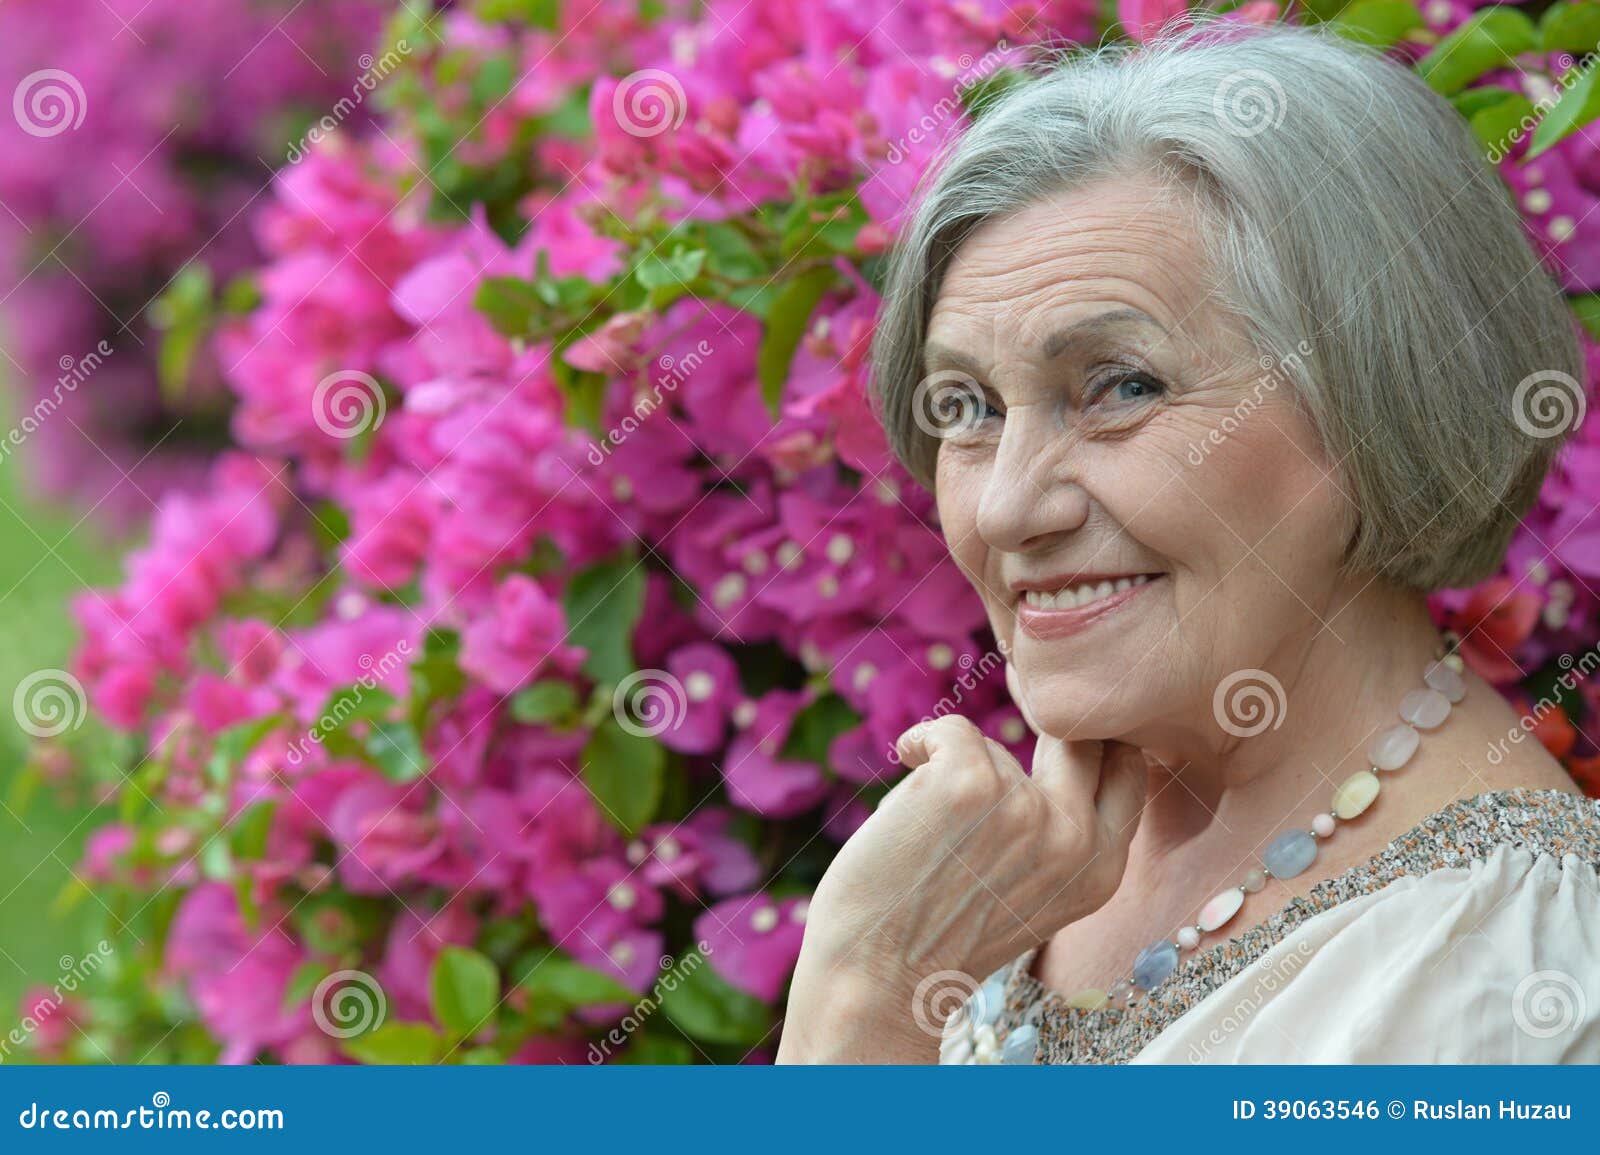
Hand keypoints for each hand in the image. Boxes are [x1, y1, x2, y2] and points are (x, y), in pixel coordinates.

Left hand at [777, 679, 1147, 1062]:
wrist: (876, 978)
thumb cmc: (942, 933)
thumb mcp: (1037, 893)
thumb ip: (1065, 832)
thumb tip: (1069, 744)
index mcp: (1102, 868)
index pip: (1127, 766)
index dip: (1091, 739)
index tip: (1052, 734)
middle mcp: (1076, 839)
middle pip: (1080, 738)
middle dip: (1037, 729)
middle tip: (986, 751)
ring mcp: (1025, 809)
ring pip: (995, 749)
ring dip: (955, 773)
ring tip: (928, 833)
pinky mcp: (968, 783)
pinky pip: (951, 730)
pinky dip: (920, 743)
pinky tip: (907, 769)